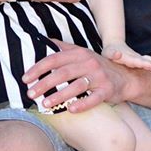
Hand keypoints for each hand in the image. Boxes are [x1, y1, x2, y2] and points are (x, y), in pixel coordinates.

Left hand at [23, 40, 139, 111]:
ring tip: (45, 104)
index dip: (38, 68)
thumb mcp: (82, 54)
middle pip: (63, 73)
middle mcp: (89, 63)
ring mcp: (99, 76)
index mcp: (79, 53)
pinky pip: (94, 98)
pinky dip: (82, 104)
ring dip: (59, 95)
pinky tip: (70, 109)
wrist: (125, 78)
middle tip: (30, 94)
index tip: (25, 79)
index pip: (54, 59)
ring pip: (77, 86)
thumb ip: (64, 48)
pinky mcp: (107, 90)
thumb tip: (44, 40)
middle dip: (44, 84)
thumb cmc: (97, 67)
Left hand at [102, 42, 150, 79]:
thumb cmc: (109, 51)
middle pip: (149, 61)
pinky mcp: (140, 61)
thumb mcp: (108, 53)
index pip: (140, 62)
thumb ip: (113, 54)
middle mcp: (136, 58)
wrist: (114, 45)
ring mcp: (139, 59)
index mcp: (129, 58)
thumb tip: (118, 54)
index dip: (147, 64)